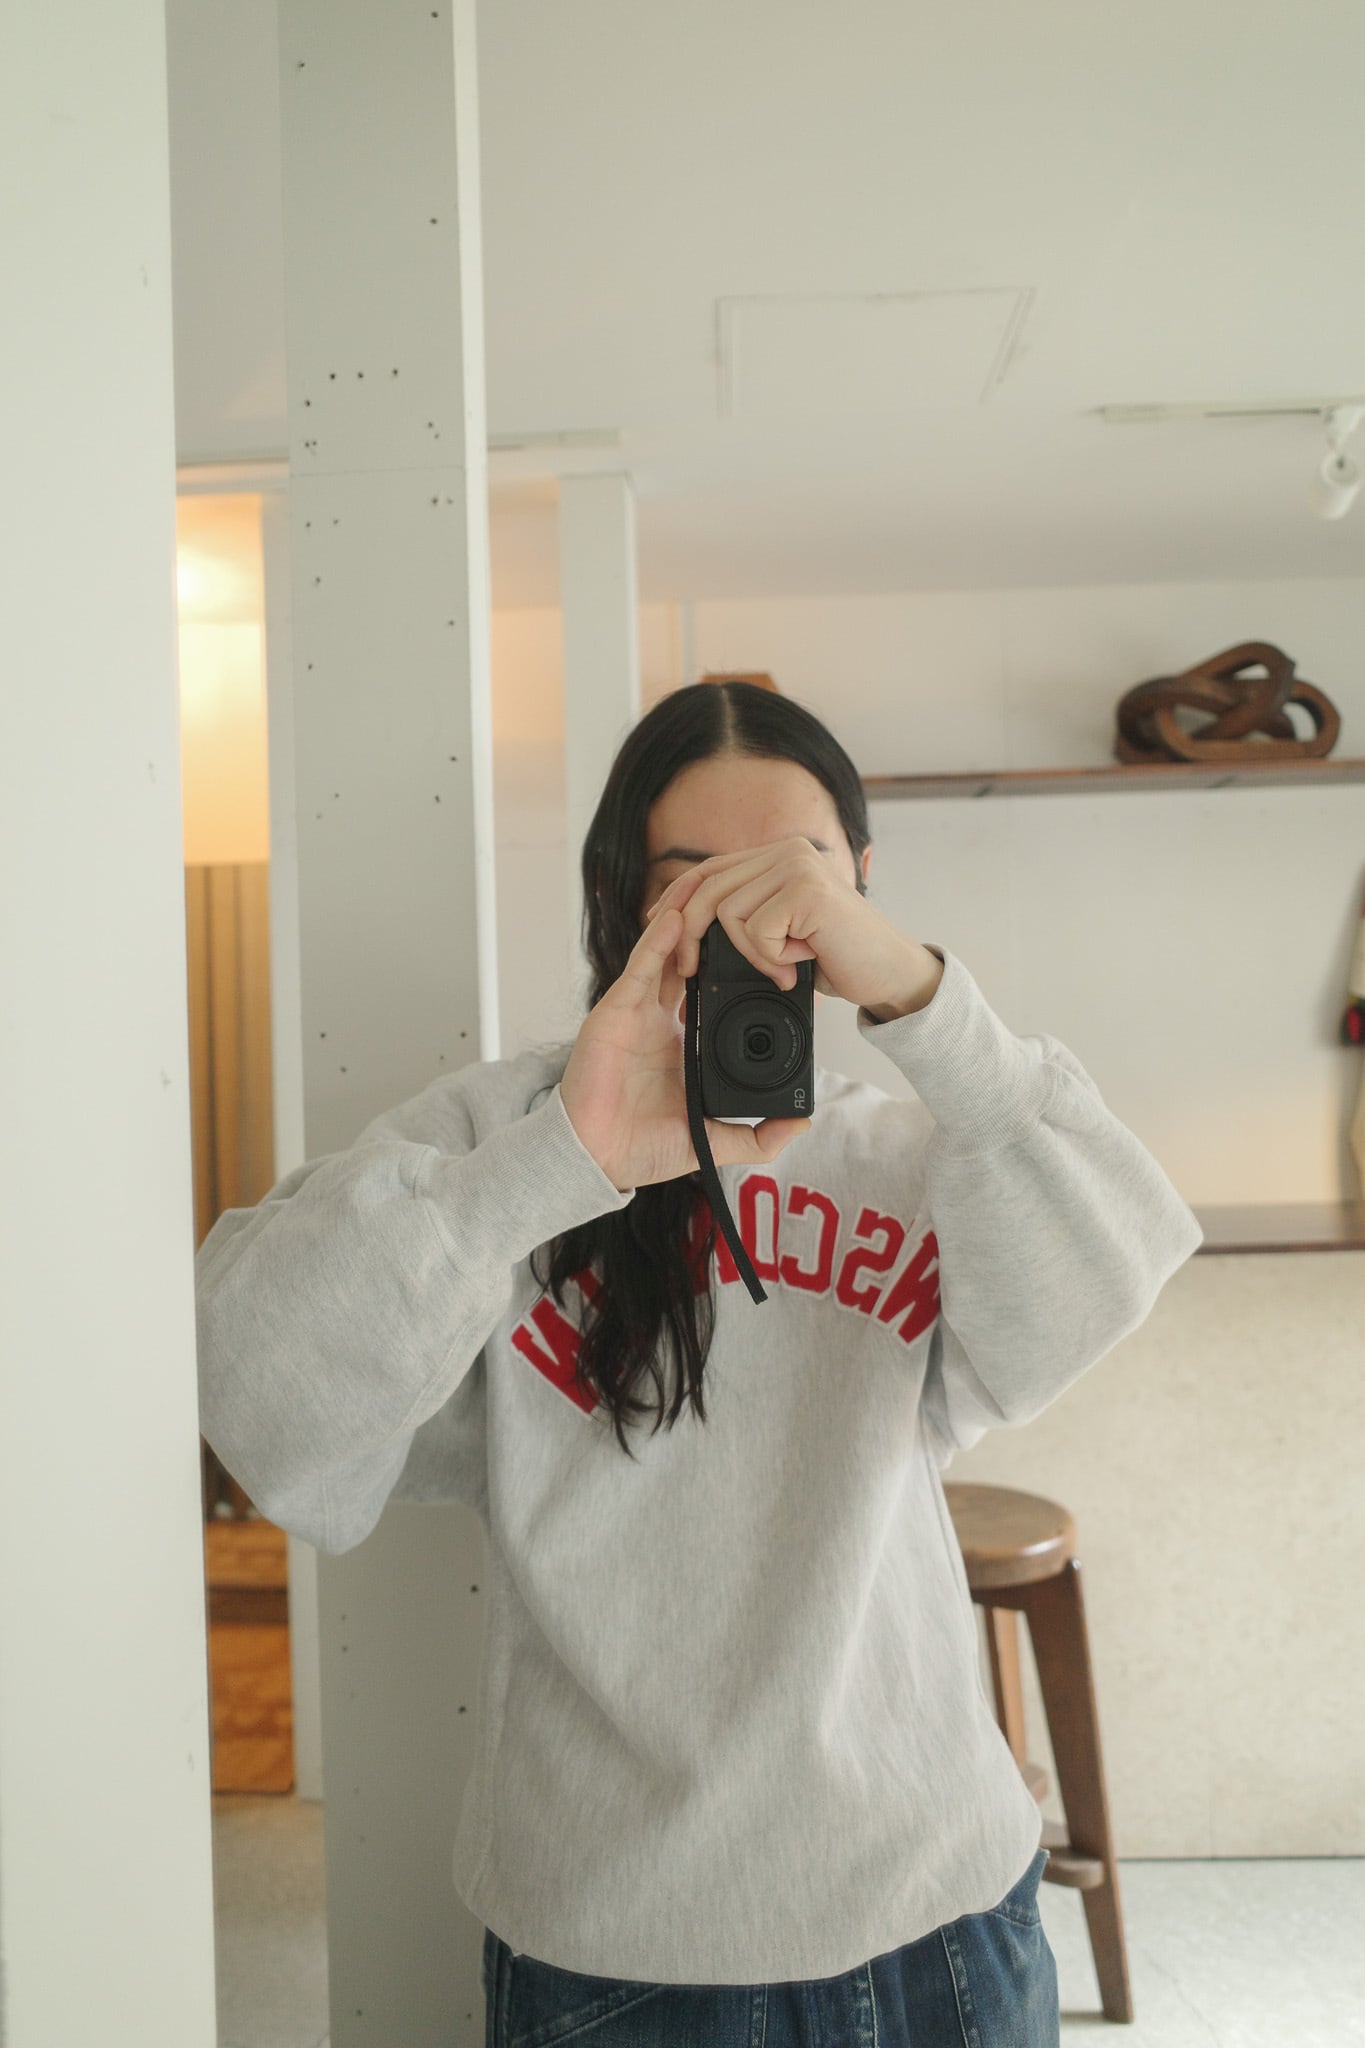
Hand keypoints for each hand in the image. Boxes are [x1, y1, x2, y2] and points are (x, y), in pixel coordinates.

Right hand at [559, 905, 811, 1191]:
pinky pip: (640, 969)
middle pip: (691, 963)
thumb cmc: (642, 1149)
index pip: (714, 995)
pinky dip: (658, 943)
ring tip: (714, 887)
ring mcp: (637, 1012)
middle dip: (713, 933)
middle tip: (744, 903)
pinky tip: (678, 919)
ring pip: (666, 955)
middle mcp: (661, 1021)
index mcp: (683, 1044)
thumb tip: (800, 1124)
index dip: (737, 971)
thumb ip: (756, 1137)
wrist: (598, 1159)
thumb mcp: (714, 1143)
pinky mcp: (616, 1011)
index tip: (770, 953)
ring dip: (687, 920)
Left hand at [644, 837, 941, 1017]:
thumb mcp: (785, 931)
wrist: (891, 974)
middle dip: (692, 935)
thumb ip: (749, 915)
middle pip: (708, 888)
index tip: (658, 926)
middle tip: (694, 971)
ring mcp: (798, 866)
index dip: (677, 898)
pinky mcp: (806, 890)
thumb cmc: (839, 957)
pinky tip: (802, 962)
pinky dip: (770, 958)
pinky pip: (755, 930)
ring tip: (785, 965)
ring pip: (728, 913)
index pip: (710, 868)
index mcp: (780, 855)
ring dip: (751, 953)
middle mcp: (788, 851)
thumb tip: (685, 922)